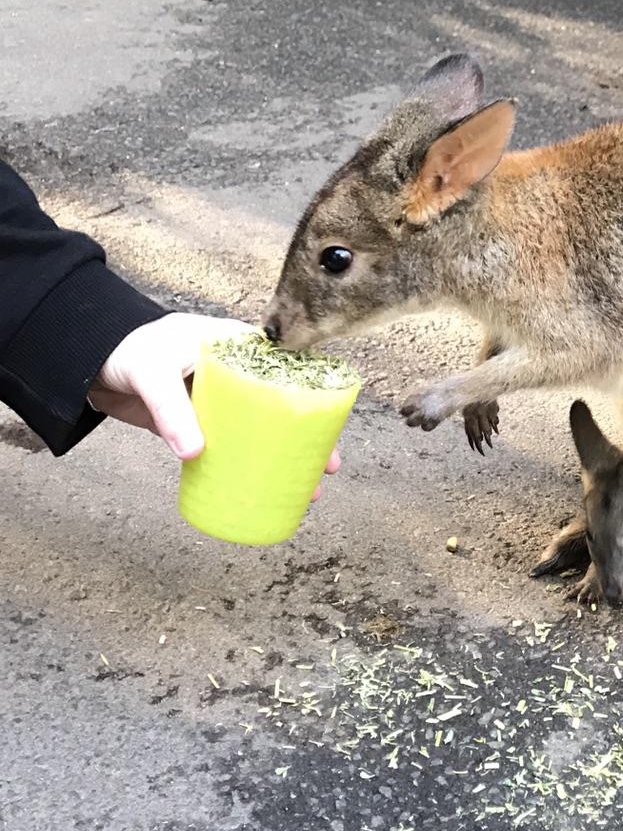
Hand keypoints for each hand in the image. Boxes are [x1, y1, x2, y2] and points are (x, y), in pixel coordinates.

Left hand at [89, 314, 343, 483]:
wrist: (85, 362)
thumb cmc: (127, 352)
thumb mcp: (154, 374)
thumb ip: (172, 410)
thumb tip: (195, 452)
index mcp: (234, 346)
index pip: (287, 368)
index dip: (313, 397)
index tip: (330, 424)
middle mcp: (233, 372)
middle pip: (282, 404)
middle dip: (307, 435)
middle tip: (326, 465)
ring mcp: (217, 398)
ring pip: (260, 427)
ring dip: (282, 454)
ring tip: (305, 485)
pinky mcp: (198, 421)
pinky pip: (231, 442)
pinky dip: (247, 461)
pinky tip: (262, 482)